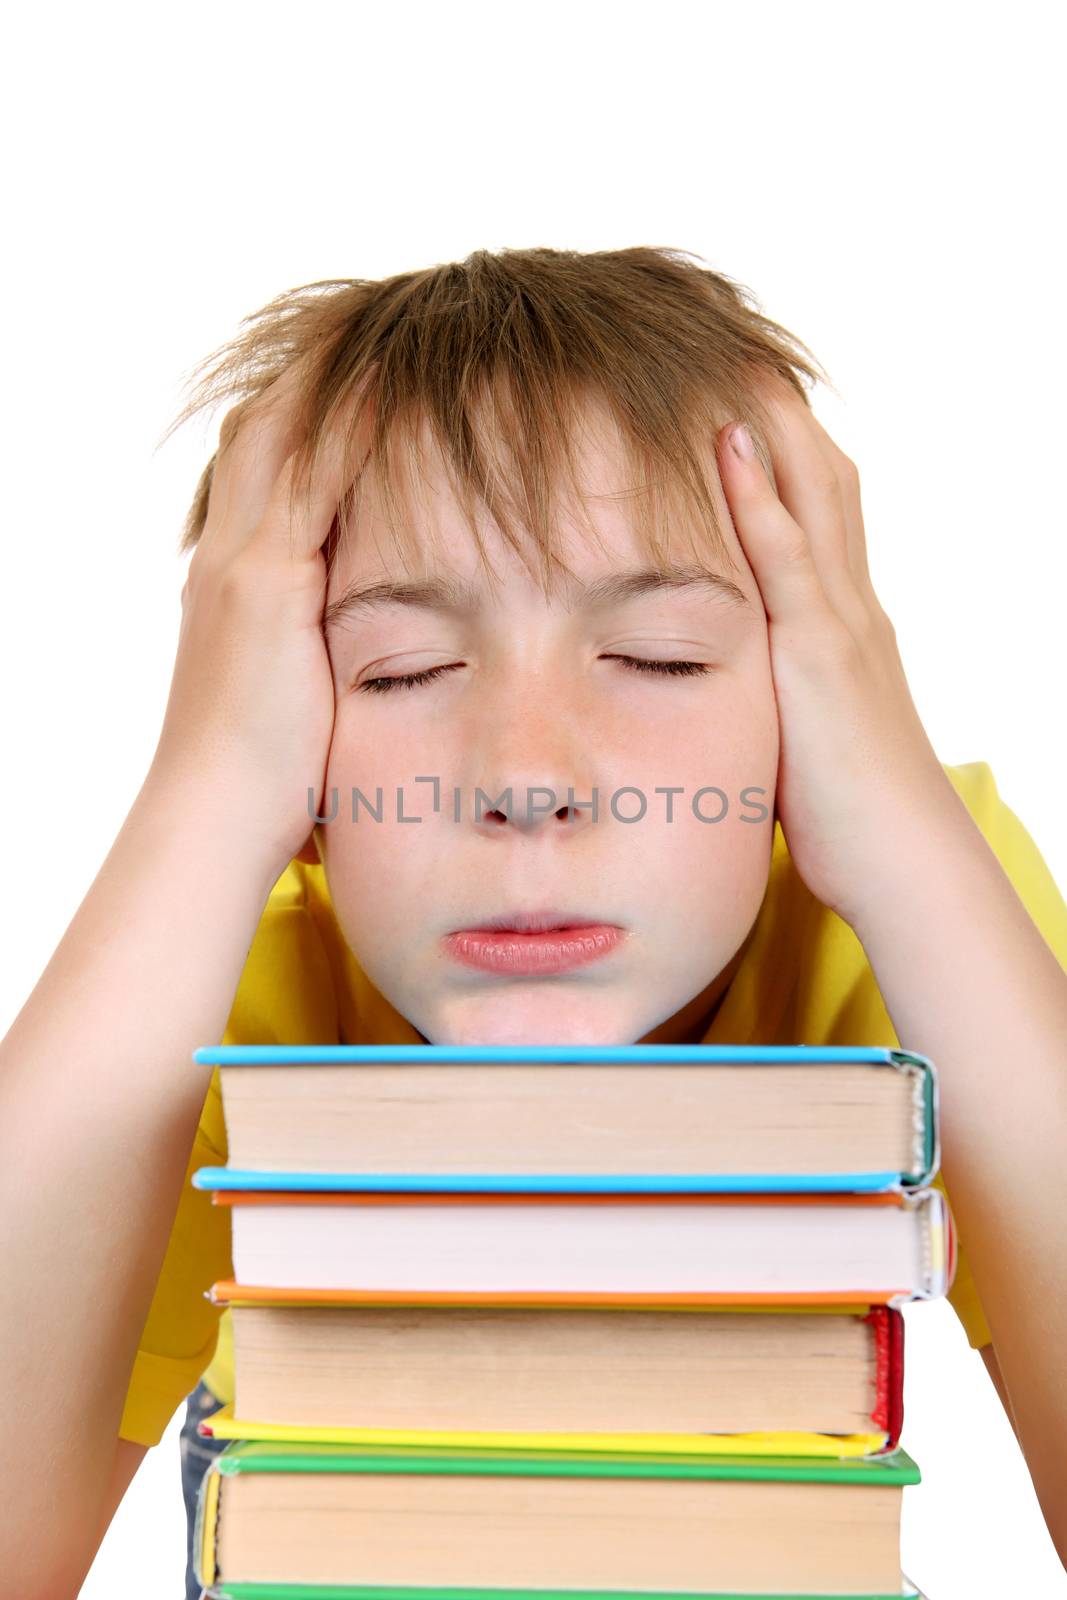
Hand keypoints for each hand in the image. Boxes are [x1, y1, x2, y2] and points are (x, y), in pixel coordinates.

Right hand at [150, 359, 363, 878]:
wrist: (216, 810)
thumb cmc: (263, 773)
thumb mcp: (287, 690)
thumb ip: (310, 649)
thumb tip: (346, 652)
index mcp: (230, 576)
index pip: (258, 463)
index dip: (298, 412)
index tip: (351, 374)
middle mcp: (227, 554)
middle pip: (261, 428)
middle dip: (311, 374)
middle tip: (368, 325)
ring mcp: (242, 562)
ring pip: (281, 434)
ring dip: (331, 379)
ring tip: (383, 330)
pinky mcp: (267, 584)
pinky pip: (310, 478)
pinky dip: (346, 427)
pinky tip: (391, 389)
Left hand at [715, 377, 958, 928]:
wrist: (903, 861)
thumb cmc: (847, 813)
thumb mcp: (803, 728)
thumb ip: (774, 687)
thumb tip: (728, 679)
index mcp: (843, 620)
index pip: (820, 509)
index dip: (784, 445)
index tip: (741, 390)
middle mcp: (848, 605)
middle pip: (821, 477)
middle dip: (779, 407)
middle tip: (733, 342)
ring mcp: (840, 624)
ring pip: (812, 496)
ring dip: (771, 421)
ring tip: (730, 352)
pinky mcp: (823, 657)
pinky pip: (789, 559)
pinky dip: (761, 497)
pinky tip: (729, 443)